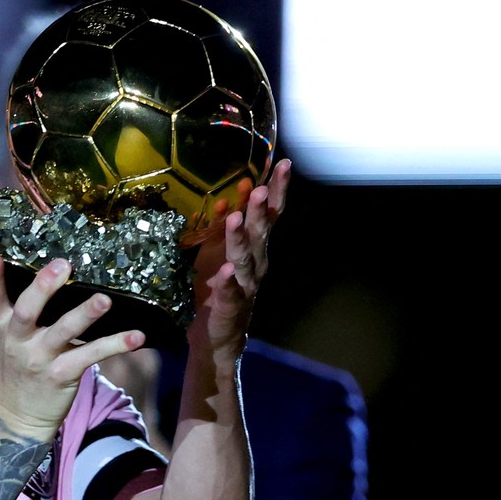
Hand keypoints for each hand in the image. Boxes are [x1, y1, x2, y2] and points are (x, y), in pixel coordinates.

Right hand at [0, 251, 144, 438]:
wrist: (18, 417)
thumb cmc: (19, 368)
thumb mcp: (9, 339)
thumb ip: (20, 311)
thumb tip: (48, 273)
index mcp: (3, 328)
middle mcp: (18, 341)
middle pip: (27, 311)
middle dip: (43, 287)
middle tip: (62, 266)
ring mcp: (40, 358)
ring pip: (63, 331)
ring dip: (85, 314)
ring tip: (104, 300)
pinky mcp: (63, 374)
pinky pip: (92, 355)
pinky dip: (116, 344)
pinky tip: (137, 336)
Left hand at [188, 157, 291, 355]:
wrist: (217, 335)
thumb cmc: (219, 288)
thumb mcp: (221, 250)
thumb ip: (229, 224)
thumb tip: (233, 192)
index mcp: (255, 248)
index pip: (270, 215)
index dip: (277, 190)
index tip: (283, 164)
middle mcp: (256, 264)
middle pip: (261, 233)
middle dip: (259, 211)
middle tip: (259, 188)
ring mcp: (245, 286)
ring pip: (245, 259)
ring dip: (241, 239)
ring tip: (237, 218)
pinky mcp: (230, 307)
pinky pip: (230, 292)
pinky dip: (228, 282)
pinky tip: (225, 272)